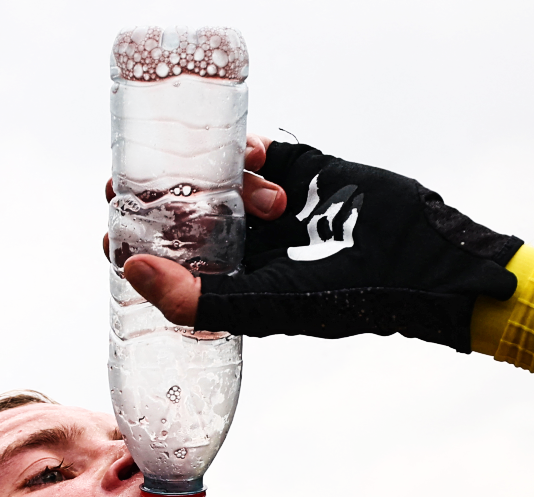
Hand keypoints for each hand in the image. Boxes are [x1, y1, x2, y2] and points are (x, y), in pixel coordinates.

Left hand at [115, 139, 521, 351]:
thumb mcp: (262, 306)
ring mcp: (266, 207)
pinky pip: (249, 153)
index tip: (115, 231)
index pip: (166, 263)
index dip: (135, 246)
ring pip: (213, 182)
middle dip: (156, 201)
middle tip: (133, 187)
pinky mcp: (295, 170)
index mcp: (228, 284)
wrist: (418, 260)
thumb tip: (128, 269)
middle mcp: (241, 246)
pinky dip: (245, 154)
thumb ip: (197, 296)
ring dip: (225, 185)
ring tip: (274, 204)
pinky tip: (260, 162)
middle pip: (178, 215)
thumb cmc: (344, 297)